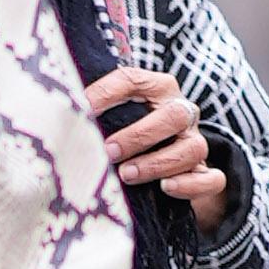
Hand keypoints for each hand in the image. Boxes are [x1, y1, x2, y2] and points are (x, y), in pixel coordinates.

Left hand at [93, 66, 225, 220]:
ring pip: (193, 148)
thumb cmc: (128, 134)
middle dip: (138, 136)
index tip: (81, 110)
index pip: (132, 80)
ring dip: (158, 163)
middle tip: (108, 152)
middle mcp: (181, 112)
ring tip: (127, 175)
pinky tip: (166, 188)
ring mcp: (195, 142)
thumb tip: (56, 114)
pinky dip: (191, 184)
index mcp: (156, 89)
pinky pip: (212, 178)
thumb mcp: (111, 118)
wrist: (167, 162)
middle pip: (173, 116)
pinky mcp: (204, 173)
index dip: (106, 93)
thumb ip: (91, 112)